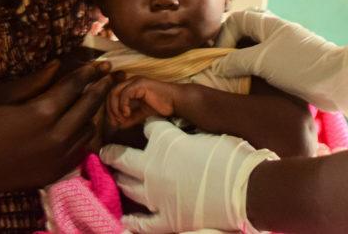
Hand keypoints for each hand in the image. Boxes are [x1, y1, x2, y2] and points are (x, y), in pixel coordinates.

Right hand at [0, 61, 115, 201]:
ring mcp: (57, 157)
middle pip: (88, 106)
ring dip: (93, 112)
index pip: (74, 87)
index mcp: (42, 112)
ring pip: (89, 129)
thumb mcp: (3, 95)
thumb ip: (34, 81)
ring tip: (95, 98)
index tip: (102, 62)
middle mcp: (56, 136)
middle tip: (111, 74)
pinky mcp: (55, 173)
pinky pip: (81, 150)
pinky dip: (85, 135)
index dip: (89, 72)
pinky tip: (83, 125)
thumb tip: (58, 64)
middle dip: (101, 87)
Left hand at [100, 117, 276, 232]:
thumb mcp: (205, 136)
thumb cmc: (228, 156)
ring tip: (114, 177)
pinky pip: (142, 223)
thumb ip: (187, 137)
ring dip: (120, 180)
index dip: (149, 125)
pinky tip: (124, 219)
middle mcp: (152, 166)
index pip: (149, 127)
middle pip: (124, 156)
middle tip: (105, 152)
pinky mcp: (165, 220)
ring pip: (128, 186)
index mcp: (164, 141)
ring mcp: (155, 195)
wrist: (242, 188)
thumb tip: (184, 137)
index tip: (147, 126)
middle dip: (113, 153)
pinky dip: (132, 221)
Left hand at [107, 77, 177, 128]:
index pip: (113, 95)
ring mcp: (135, 81)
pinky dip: (123, 105)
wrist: (174, 101)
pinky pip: (125, 93)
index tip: (114, 122)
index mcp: (130, 86)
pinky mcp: (140, 83)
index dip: (110, 109)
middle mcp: (131, 81)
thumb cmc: (161, 105)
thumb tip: (119, 126)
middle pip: (111, 93)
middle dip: (110, 109)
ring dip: (115, 108)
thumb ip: (130, 118)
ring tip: (121, 118)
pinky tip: (127, 114)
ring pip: (115, 92)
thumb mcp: (141, 113)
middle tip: (115, 122)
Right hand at [213, 10, 347, 123]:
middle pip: (243, 31)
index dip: (223, 37)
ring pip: (253, 47)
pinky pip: (263, 61)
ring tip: (233, 76)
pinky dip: (252, 69)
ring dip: (241, 60)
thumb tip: (216, 66)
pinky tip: (249, 83)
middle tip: (223, 65)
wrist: (337, 80)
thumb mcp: (262, 61)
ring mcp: (281, 47)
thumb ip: (236, 61)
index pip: (236, 20)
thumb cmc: (298, 65)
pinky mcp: (288, 63)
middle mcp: (273, 31)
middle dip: (230, 46)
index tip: (220, 58)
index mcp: (267, 23)